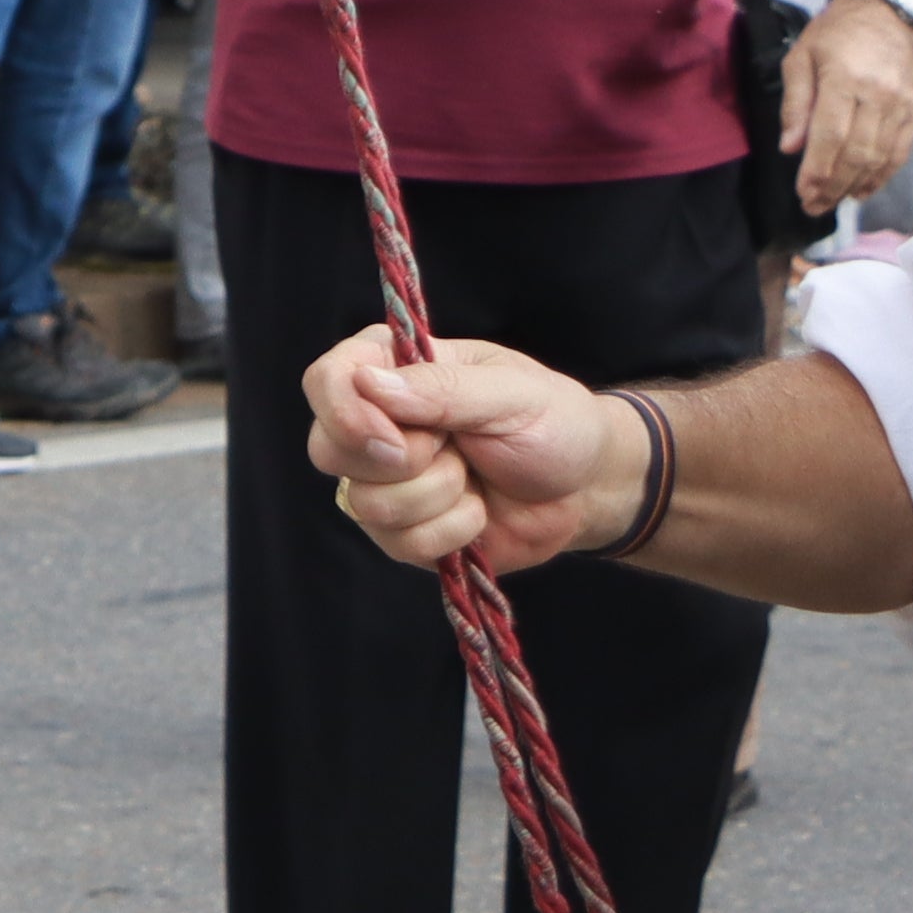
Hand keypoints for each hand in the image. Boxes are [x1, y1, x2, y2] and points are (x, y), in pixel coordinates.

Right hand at [307, 327, 649, 576]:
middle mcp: (375, 424)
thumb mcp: (512, 392)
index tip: (394, 438)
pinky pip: (399, 543)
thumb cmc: (553, 422)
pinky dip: (451, 531)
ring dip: (438, 495)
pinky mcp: (403, 531)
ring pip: (365, 503)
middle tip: (453, 450)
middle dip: (400, 461)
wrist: (587, 486)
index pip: (325, 380)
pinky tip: (478, 513)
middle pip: (328, 448)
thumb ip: (443, 388)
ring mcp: (384, 482)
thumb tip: (368, 383)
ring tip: (474, 477)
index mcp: (392, 369)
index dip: (344, 412)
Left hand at [786, 0, 912, 209]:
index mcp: (845, 78)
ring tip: (834, 201)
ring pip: (881, 156)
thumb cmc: (834, 33)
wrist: (884, 9)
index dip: (817, 170)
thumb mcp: (800, 58)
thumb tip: (790, 148)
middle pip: (857, 152)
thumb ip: (795, 104)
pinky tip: (864, 188)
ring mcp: (902, 103)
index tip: (804, 194)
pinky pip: (901, 151)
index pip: (831, 135)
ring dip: (856, 185)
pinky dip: (883, 174)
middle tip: (814, 206)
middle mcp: (879, 94)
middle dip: (834, 185)